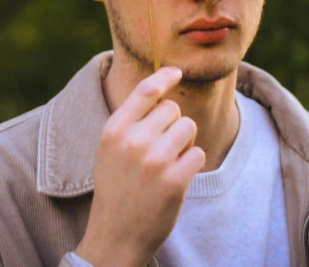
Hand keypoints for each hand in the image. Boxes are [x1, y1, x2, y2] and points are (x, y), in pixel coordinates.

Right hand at [75, 67, 205, 266]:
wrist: (115, 236)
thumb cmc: (117, 188)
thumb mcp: (110, 149)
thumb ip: (131, 121)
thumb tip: (162, 90)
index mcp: (114, 129)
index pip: (146, 90)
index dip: (165, 77)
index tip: (177, 72)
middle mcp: (133, 140)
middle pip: (173, 109)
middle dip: (174, 125)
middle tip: (161, 149)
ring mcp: (154, 160)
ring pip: (188, 128)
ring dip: (185, 143)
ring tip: (169, 163)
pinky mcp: (174, 180)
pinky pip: (198, 154)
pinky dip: (192, 164)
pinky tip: (176, 179)